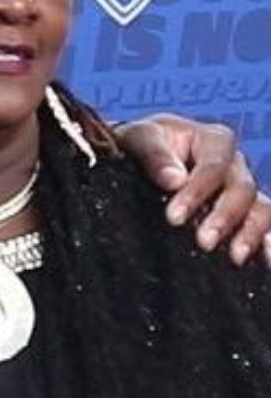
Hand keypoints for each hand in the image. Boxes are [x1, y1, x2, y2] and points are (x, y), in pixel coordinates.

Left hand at [116, 114, 270, 265]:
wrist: (139, 161)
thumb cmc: (141, 145)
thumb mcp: (139, 139)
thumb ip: (154, 154)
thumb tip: (175, 180)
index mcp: (213, 141)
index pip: (214, 166)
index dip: (197, 191)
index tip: (174, 217)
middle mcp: (234, 165)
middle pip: (242, 189)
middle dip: (224, 217)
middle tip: (204, 243)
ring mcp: (241, 192)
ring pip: (260, 210)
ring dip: (251, 233)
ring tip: (235, 257)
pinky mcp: (243, 217)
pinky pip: (265, 228)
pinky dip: (268, 242)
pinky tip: (266, 259)